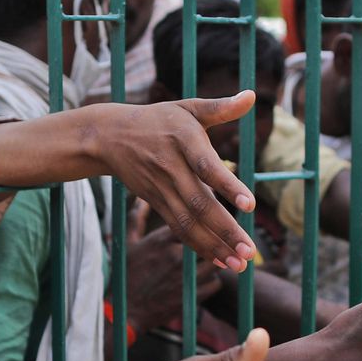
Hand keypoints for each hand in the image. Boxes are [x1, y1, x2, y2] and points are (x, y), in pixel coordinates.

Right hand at [83, 93, 259, 269]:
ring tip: (239, 264)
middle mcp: (172, 169)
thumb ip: (221, 106)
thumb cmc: (158, 119)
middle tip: (250, 251)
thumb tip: (252, 96)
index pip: (207, 167)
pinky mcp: (156, 203)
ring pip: (189, 223)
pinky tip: (220, 260)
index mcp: (184, 141)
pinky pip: (179, 228)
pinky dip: (199, 246)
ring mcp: (162, 190)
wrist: (109, 136)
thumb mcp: (187, 107)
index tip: (251, 205)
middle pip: (200, 204)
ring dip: (214, 246)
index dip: (228, 186)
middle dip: (226, 230)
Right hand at [122, 199, 223, 339]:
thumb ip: (136, 219)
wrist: (127, 312)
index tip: (211, 219)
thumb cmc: (128, 276)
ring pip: (217, 261)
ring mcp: (184, 276)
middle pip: (211, 240)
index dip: (206, 220)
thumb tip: (141, 199)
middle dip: (221, 240)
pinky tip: (206, 281)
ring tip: (218, 262)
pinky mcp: (191, 295)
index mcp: (161, 239)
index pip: (195, 220)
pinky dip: (214, 282)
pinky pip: (215, 283)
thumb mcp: (128, 244)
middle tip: (231, 240)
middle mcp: (174, 255)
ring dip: (220, 262)